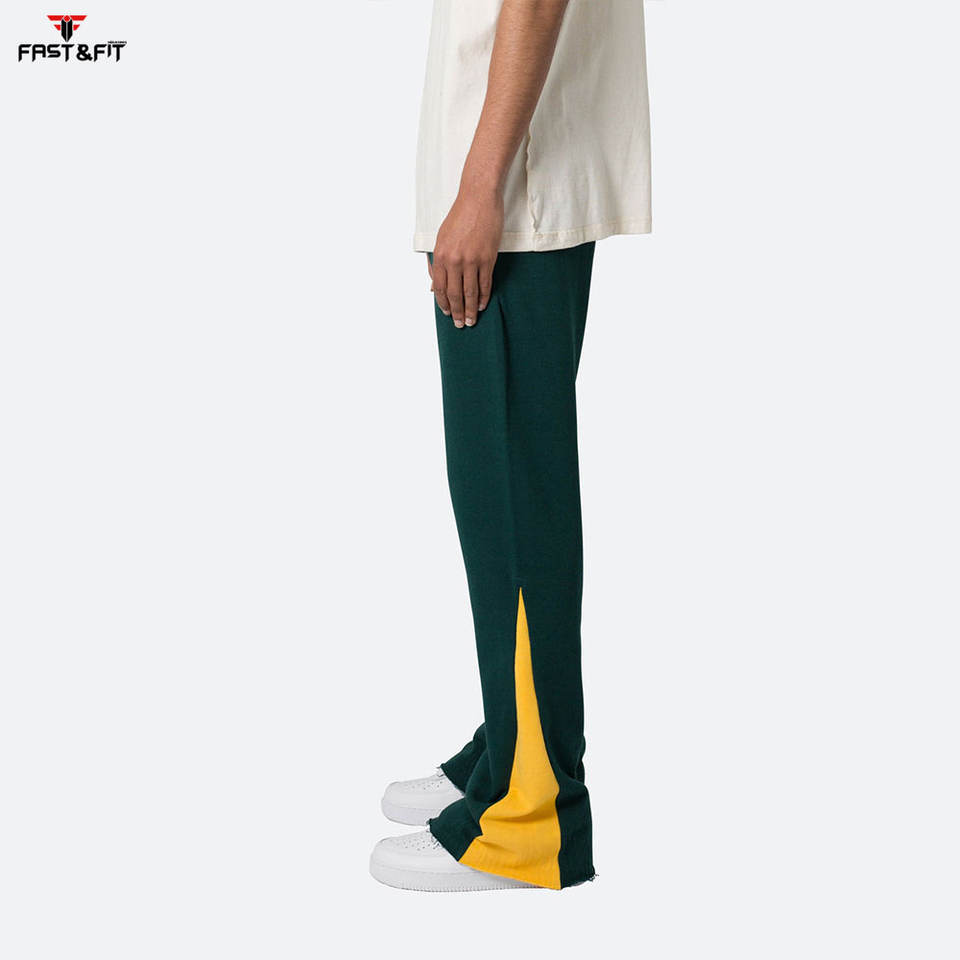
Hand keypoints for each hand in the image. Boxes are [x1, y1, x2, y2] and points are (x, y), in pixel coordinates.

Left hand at [429, 185, 502, 327]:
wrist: (479, 198)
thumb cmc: (461, 216)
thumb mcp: (442, 238)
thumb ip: (437, 262)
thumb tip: (434, 285)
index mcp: (440, 255)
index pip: (440, 287)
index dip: (443, 304)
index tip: (447, 314)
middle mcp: (454, 260)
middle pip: (454, 294)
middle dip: (457, 312)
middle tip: (460, 325)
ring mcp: (471, 260)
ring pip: (470, 292)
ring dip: (470, 310)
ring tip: (471, 321)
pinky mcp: (487, 258)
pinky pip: (485, 283)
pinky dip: (483, 297)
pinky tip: (481, 305)